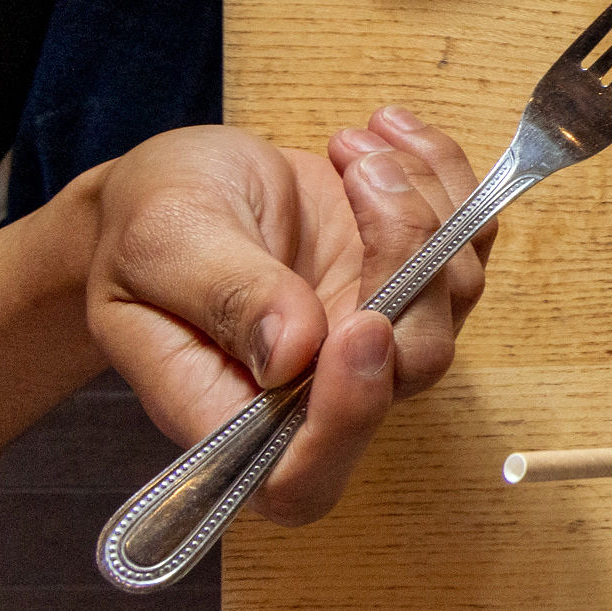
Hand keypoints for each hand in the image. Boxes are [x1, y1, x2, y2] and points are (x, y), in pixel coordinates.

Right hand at [81, 108, 491, 523]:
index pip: (304, 478)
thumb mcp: (160, 246)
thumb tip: (293, 354)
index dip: (347, 420)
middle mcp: (317, 392)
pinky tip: (387, 132)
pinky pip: (467, 239)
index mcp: (230, 414)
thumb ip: (224, 298)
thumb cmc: (144, 227)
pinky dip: (444, 176)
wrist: (174, 189)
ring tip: (352, 143)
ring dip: (422, 199)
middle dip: (406, 255)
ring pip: (454, 293)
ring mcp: (376, 336)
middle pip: (410, 365)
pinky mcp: (413, 279)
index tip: (361, 326)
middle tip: (358, 168)